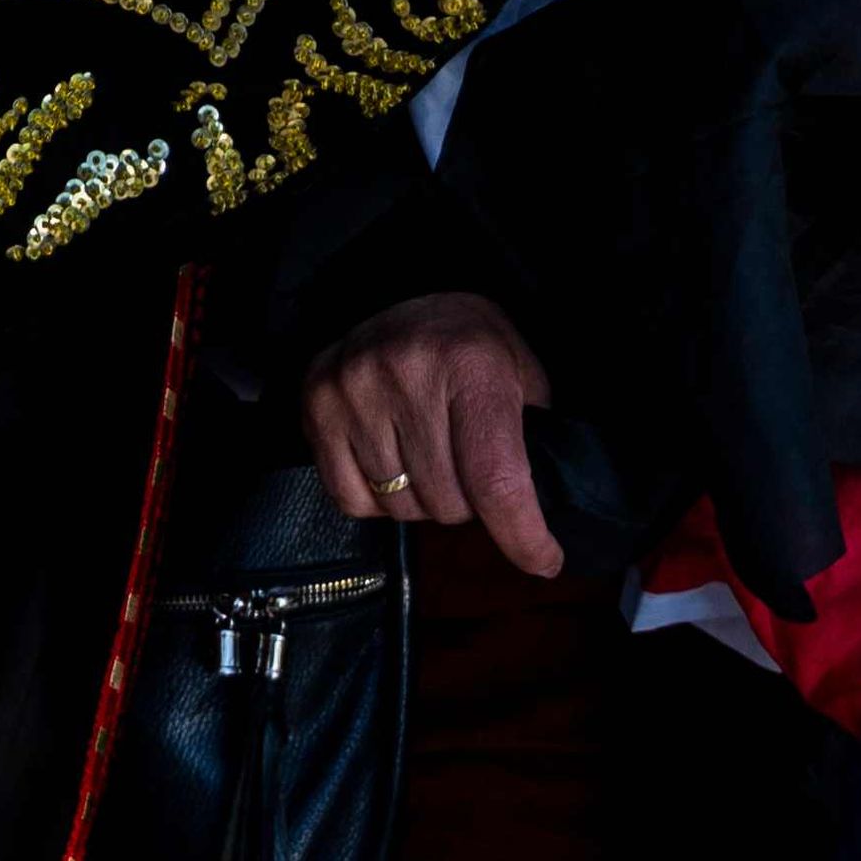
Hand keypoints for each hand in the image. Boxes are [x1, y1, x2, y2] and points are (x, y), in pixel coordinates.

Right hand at [305, 292, 566, 579]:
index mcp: (472, 362)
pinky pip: (352, 500)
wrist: (409, 301)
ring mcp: (354, 387)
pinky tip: (391, 459)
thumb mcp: (524, 377)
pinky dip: (378, 499)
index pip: (495, 477)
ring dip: (424, 501)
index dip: (521, 532)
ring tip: (429, 456)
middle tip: (469, 466)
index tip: (543, 559)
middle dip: (470, 504)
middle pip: (448, 503)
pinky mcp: (317, 403)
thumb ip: (535, 443)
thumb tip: (539, 520)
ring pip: (401, 508)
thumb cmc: (473, 348)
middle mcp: (407, 371)